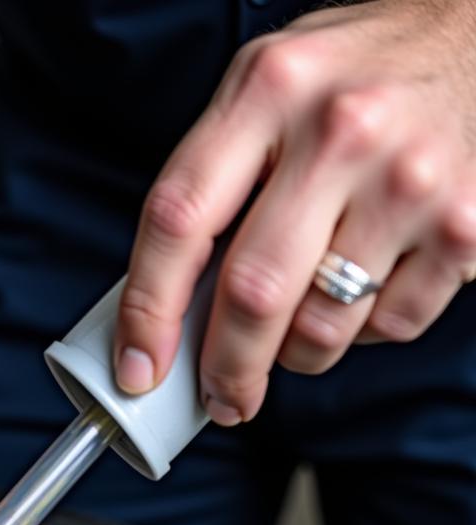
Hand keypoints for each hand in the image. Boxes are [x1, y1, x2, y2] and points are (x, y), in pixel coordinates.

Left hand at [113, 0, 475, 424]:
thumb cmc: (355, 74)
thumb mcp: (265, 91)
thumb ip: (212, 182)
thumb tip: (166, 307)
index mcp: (268, 91)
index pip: (179, 221)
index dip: (149, 310)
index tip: (136, 368)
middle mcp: (341, 132)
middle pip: (253, 295)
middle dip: (226, 368)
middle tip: (221, 396)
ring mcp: (409, 182)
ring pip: (320, 328)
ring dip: (296, 353)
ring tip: (299, 322)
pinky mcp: (465, 228)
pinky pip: (388, 328)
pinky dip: (361, 333)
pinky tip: (363, 287)